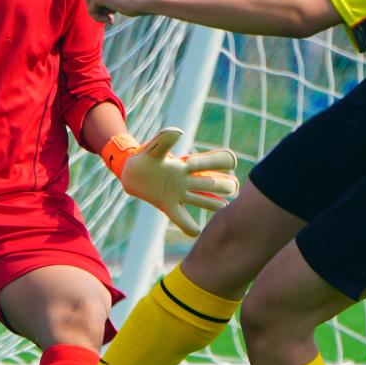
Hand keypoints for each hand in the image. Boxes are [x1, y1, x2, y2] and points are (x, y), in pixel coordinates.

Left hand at [88, 0, 153, 22]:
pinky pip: (90, 10)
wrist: (145, 1)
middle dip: (98, 11)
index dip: (101, 8)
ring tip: (111, 18)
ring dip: (98, 15)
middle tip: (110, 17)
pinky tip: (111, 19)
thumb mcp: (120, 0)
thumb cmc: (137, 3)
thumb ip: (109, 1)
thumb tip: (97, 10)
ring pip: (89, 5)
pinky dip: (98, 18)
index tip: (113, 14)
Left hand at [101, 127, 237, 237]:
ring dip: (214, 203)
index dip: (220, 161)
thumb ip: (164, 140)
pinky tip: (195, 232)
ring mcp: (178, 193)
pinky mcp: (167, 204)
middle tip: (234, 186)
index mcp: (186, 165)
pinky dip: (187, 225)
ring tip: (226, 207)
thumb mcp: (154, 149)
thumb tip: (178, 132)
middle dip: (223, 185)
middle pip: (210, 183)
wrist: (130, 172)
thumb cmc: (144, 157)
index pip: (209, 161)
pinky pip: (180, 217)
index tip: (228, 163)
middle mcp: (186, 179)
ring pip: (202, 200)